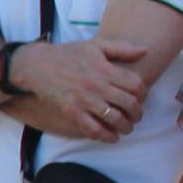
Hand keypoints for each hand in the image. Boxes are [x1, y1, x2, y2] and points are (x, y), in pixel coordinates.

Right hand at [11, 37, 143, 140]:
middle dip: (138, 113)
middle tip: (136, 116)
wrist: (37, 65)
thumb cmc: (68, 54)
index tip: (141, 98)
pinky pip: (93, 129)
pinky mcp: (72, 112)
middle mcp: (98, 86)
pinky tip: (112, 137)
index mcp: (106, 69)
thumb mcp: (95, 45)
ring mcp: (85, 100)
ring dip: (126, 126)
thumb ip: (122, 48)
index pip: (136, 85)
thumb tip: (145, 51)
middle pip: (129, 104)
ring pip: (115, 119)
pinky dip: (106, 136)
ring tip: (126, 127)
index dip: (144, 94)